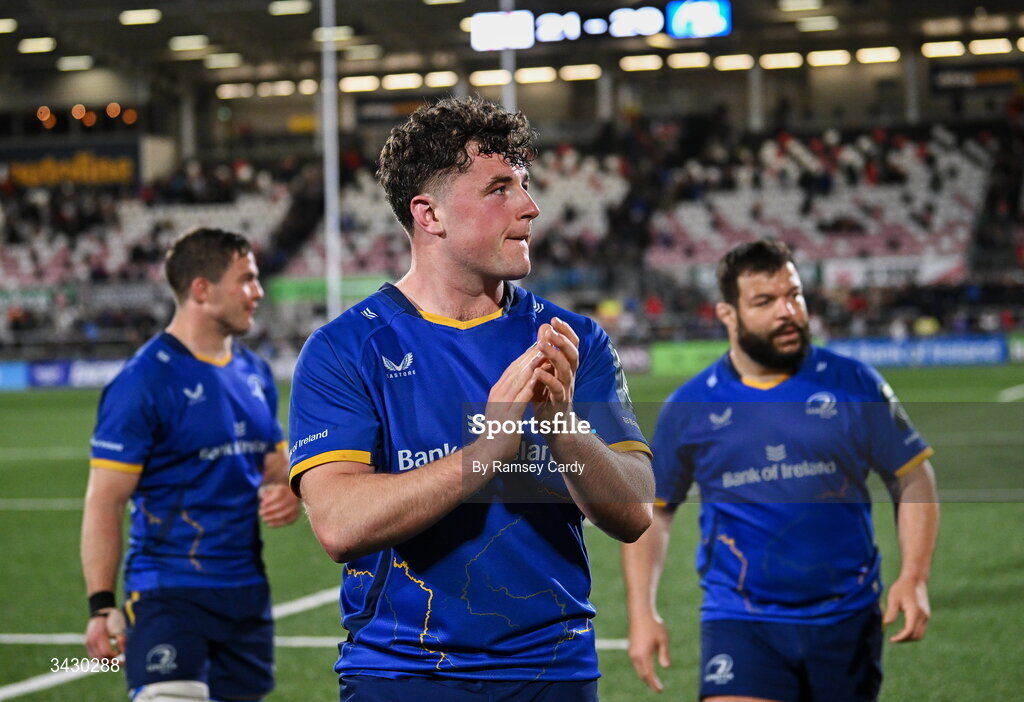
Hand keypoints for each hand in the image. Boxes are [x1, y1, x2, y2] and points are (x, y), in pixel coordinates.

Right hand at [84, 609, 125, 660]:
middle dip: (112, 662)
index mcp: (99, 635)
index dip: (115, 655)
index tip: (122, 653)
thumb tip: (124, 652)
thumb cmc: (113, 618)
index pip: (106, 652)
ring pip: (96, 659)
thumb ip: (122, 639)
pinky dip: (100, 660)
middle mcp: (91, 640)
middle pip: (101, 658)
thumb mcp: (119, 627)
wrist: (102, 612)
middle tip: (123, 663)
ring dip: (106, 662)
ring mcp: (88, 643)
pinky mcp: (88, 644)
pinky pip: (93, 656)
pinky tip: (109, 659)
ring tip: (116, 662)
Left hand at [260, 483, 299, 526]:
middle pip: (281, 505)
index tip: (261, 505)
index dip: (269, 501)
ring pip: (284, 513)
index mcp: (285, 490)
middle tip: (260, 513)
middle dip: (269, 510)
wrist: (286, 497)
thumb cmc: (274, 494)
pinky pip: (287, 520)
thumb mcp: (269, 491)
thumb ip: (265, 494)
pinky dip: (277, 523)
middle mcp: (292, 497)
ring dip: (272, 517)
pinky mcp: (295, 515)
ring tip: (264, 519)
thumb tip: (264, 499)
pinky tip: (269, 524)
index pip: (278, 495)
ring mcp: (295, 506)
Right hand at [472, 343, 546, 459]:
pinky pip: (520, 397)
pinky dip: (529, 385)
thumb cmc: (499, 431)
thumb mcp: (503, 407)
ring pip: (518, 379)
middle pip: (516, 369)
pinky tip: (539, 376)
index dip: (526, 355)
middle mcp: (498, 393)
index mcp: (498, 391)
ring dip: (532, 365)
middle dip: (530, 354)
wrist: (488, 452)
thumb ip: (510, 394)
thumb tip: (519, 382)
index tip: (539, 343)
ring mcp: (502, 403)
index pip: (513, 368)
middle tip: (544, 340)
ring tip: (545, 352)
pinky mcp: (508, 414)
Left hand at [533, 318, 578, 424]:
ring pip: (566, 370)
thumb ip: (545, 352)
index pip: (572, 345)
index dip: (565, 332)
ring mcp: (567, 390)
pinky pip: (557, 390)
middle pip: (573, 355)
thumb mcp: (546, 371)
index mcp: (567, 368)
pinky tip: (538, 372)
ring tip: (541, 345)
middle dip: (563, 341)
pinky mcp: (559, 403)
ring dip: (554, 356)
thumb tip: (544, 328)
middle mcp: (570, 377)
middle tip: (551, 330)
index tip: (553, 319)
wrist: (554, 426)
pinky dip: (548, 380)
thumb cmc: (548, 397)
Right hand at [628, 612, 671, 692]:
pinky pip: (636, 663)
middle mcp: (635, 655)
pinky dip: (642, 668)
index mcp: (643, 655)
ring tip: (653, 681)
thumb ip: (664, 654)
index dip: (654, 684)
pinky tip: (647, 669)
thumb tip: (666, 667)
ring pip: (638, 669)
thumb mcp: (663, 639)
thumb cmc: (653, 624)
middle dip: (649, 682)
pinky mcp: (631, 647)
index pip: (648, 675)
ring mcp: (631, 651)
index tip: (660, 690)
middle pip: (642, 674)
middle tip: (657, 688)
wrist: (640, 612)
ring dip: (645, 675)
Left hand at [883, 575, 930, 641]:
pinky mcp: (926, 616)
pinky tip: (903, 629)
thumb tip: (886, 624)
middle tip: (893, 638)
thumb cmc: (902, 587)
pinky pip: (921, 629)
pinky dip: (913, 632)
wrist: (915, 579)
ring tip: (897, 635)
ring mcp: (926, 616)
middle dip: (904, 639)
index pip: (909, 631)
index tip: (891, 640)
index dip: (900, 638)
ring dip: (909, 637)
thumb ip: (891, 612)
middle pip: (915, 635)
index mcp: (915, 612)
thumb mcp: (893, 598)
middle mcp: (923, 616)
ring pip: (920, 634)